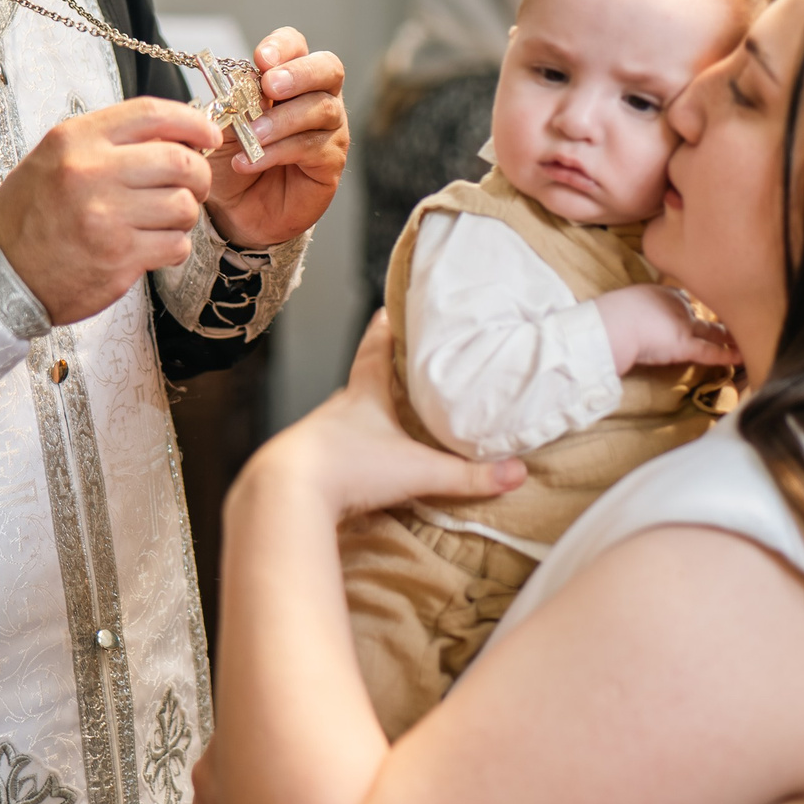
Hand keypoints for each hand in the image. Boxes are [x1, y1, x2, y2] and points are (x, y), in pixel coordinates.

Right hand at [0, 97, 216, 325]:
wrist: (0, 273)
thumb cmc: (32, 213)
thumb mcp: (57, 157)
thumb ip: (110, 141)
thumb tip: (177, 135)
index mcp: (76, 140)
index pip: (152, 114)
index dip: (193, 121)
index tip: (209, 133)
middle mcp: (92, 173)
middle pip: (180, 161)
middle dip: (199, 173)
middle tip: (193, 184)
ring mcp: (107, 217)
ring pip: (184, 206)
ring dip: (185, 214)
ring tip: (163, 219)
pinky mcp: (119, 258)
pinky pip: (176, 244)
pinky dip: (174, 245)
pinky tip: (152, 244)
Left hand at [205, 28, 348, 249]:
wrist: (236, 209)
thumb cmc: (231, 159)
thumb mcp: (221, 124)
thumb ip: (231, 100)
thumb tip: (237, 78)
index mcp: (288, 78)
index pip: (296, 46)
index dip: (283, 46)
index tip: (261, 58)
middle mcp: (317, 96)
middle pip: (328, 68)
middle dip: (298, 73)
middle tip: (271, 86)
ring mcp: (329, 129)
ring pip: (321, 109)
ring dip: (282, 120)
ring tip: (252, 135)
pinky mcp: (331, 161)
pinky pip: (312, 147)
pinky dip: (278, 152)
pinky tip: (251, 161)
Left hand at [247, 313, 524, 524]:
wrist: (286, 494)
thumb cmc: (347, 468)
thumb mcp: (417, 469)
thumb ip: (467, 475)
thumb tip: (516, 473)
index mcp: (363, 395)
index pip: (375, 350)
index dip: (386, 329)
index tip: (391, 309)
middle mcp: (337, 410)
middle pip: (360, 384)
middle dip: (379, 375)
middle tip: (401, 368)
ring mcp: (318, 439)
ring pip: (345, 421)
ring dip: (363, 421)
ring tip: (386, 425)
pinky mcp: (307, 470)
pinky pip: (333, 457)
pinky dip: (349, 457)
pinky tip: (359, 472)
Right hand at [593, 284, 740, 376]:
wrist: (612, 323)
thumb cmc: (613, 315)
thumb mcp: (628, 303)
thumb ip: (640, 309)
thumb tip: (639, 320)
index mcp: (663, 293)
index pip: (686, 301)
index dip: (694, 311)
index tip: (704, 316)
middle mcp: (679, 305)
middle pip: (705, 314)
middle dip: (721, 319)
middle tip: (738, 322)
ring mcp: (684, 324)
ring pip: (713, 331)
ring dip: (730, 336)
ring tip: (746, 339)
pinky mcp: (684, 345)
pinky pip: (711, 352)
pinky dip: (727, 355)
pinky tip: (743, 357)